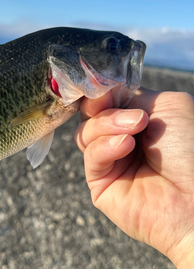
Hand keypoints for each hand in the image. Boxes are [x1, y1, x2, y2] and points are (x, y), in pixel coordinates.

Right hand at [74, 87, 193, 268]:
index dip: (101, 90)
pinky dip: (105, 146)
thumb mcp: (169, 105)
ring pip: (85, 133)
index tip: (104, 85)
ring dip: (107, 124)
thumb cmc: (191, 150)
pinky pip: (90, 156)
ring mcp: (110, 162)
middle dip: (100, 104)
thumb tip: (103, 92)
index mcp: (138, 120)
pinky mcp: (100, 183)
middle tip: (115, 102)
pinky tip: (126, 146)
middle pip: (90, 114)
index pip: (106, 99)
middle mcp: (121, 139)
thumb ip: (134, 94)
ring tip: (135, 129)